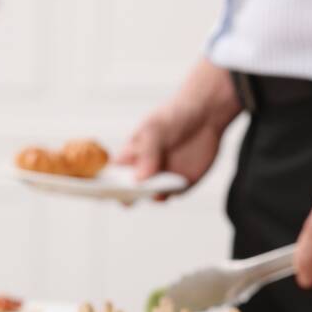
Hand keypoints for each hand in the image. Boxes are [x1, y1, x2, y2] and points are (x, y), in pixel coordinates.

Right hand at [115, 59, 240, 200]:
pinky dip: (173, 191)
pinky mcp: (179, 184)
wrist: (205, 114)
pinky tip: (176, 182)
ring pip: (151, 196)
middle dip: (127, 196)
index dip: (105, 187)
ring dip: (153, 195)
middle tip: (132, 193)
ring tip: (157, 187)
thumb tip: (140, 180)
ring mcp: (160, 179)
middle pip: (127, 193)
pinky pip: (172, 194)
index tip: (107, 190)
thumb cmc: (172, 117)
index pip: (110, 178)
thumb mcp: (155, 129)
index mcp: (128, 158)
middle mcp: (141, 172)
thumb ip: (147, 154)